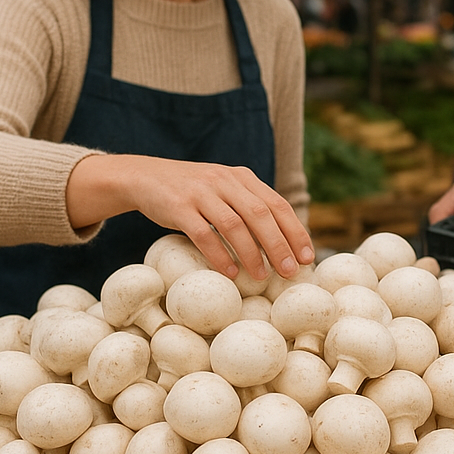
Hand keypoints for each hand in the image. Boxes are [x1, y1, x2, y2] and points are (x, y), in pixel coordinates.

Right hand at [67, 154, 313, 279]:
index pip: (277, 204)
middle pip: (260, 214)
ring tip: (262, 277)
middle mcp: (225, 181)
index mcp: (242, 177)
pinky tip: (231, 272)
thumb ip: (249, 207)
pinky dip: (219, 255)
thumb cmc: (194, 192)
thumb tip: (283, 245)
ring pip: (234, 225)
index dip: (295, 231)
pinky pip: (203, 234)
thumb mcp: (224, 190)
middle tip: (291, 271)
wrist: (145, 176)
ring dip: (252, 253)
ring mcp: (201, 192)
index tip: (308, 257)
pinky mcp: (178, 207)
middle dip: (279, 245)